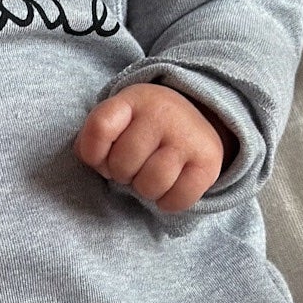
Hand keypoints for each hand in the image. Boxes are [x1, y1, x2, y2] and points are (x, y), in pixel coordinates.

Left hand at [73, 81, 232, 211]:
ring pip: (150, 185)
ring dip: (144, 190)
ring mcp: (187, 137)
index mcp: (133, 100)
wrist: (194, 121)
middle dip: (121, 174)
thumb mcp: (117, 120)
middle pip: (122, 164)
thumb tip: (97, 163)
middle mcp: (162, 113)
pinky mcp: (208, 162)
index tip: (101, 156)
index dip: (93, 153)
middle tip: (134, 165)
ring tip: (150, 175)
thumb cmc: (142, 128)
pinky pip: (176, 200)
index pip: (100, 127)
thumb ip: (95, 138)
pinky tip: (170, 186)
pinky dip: (168, 202)